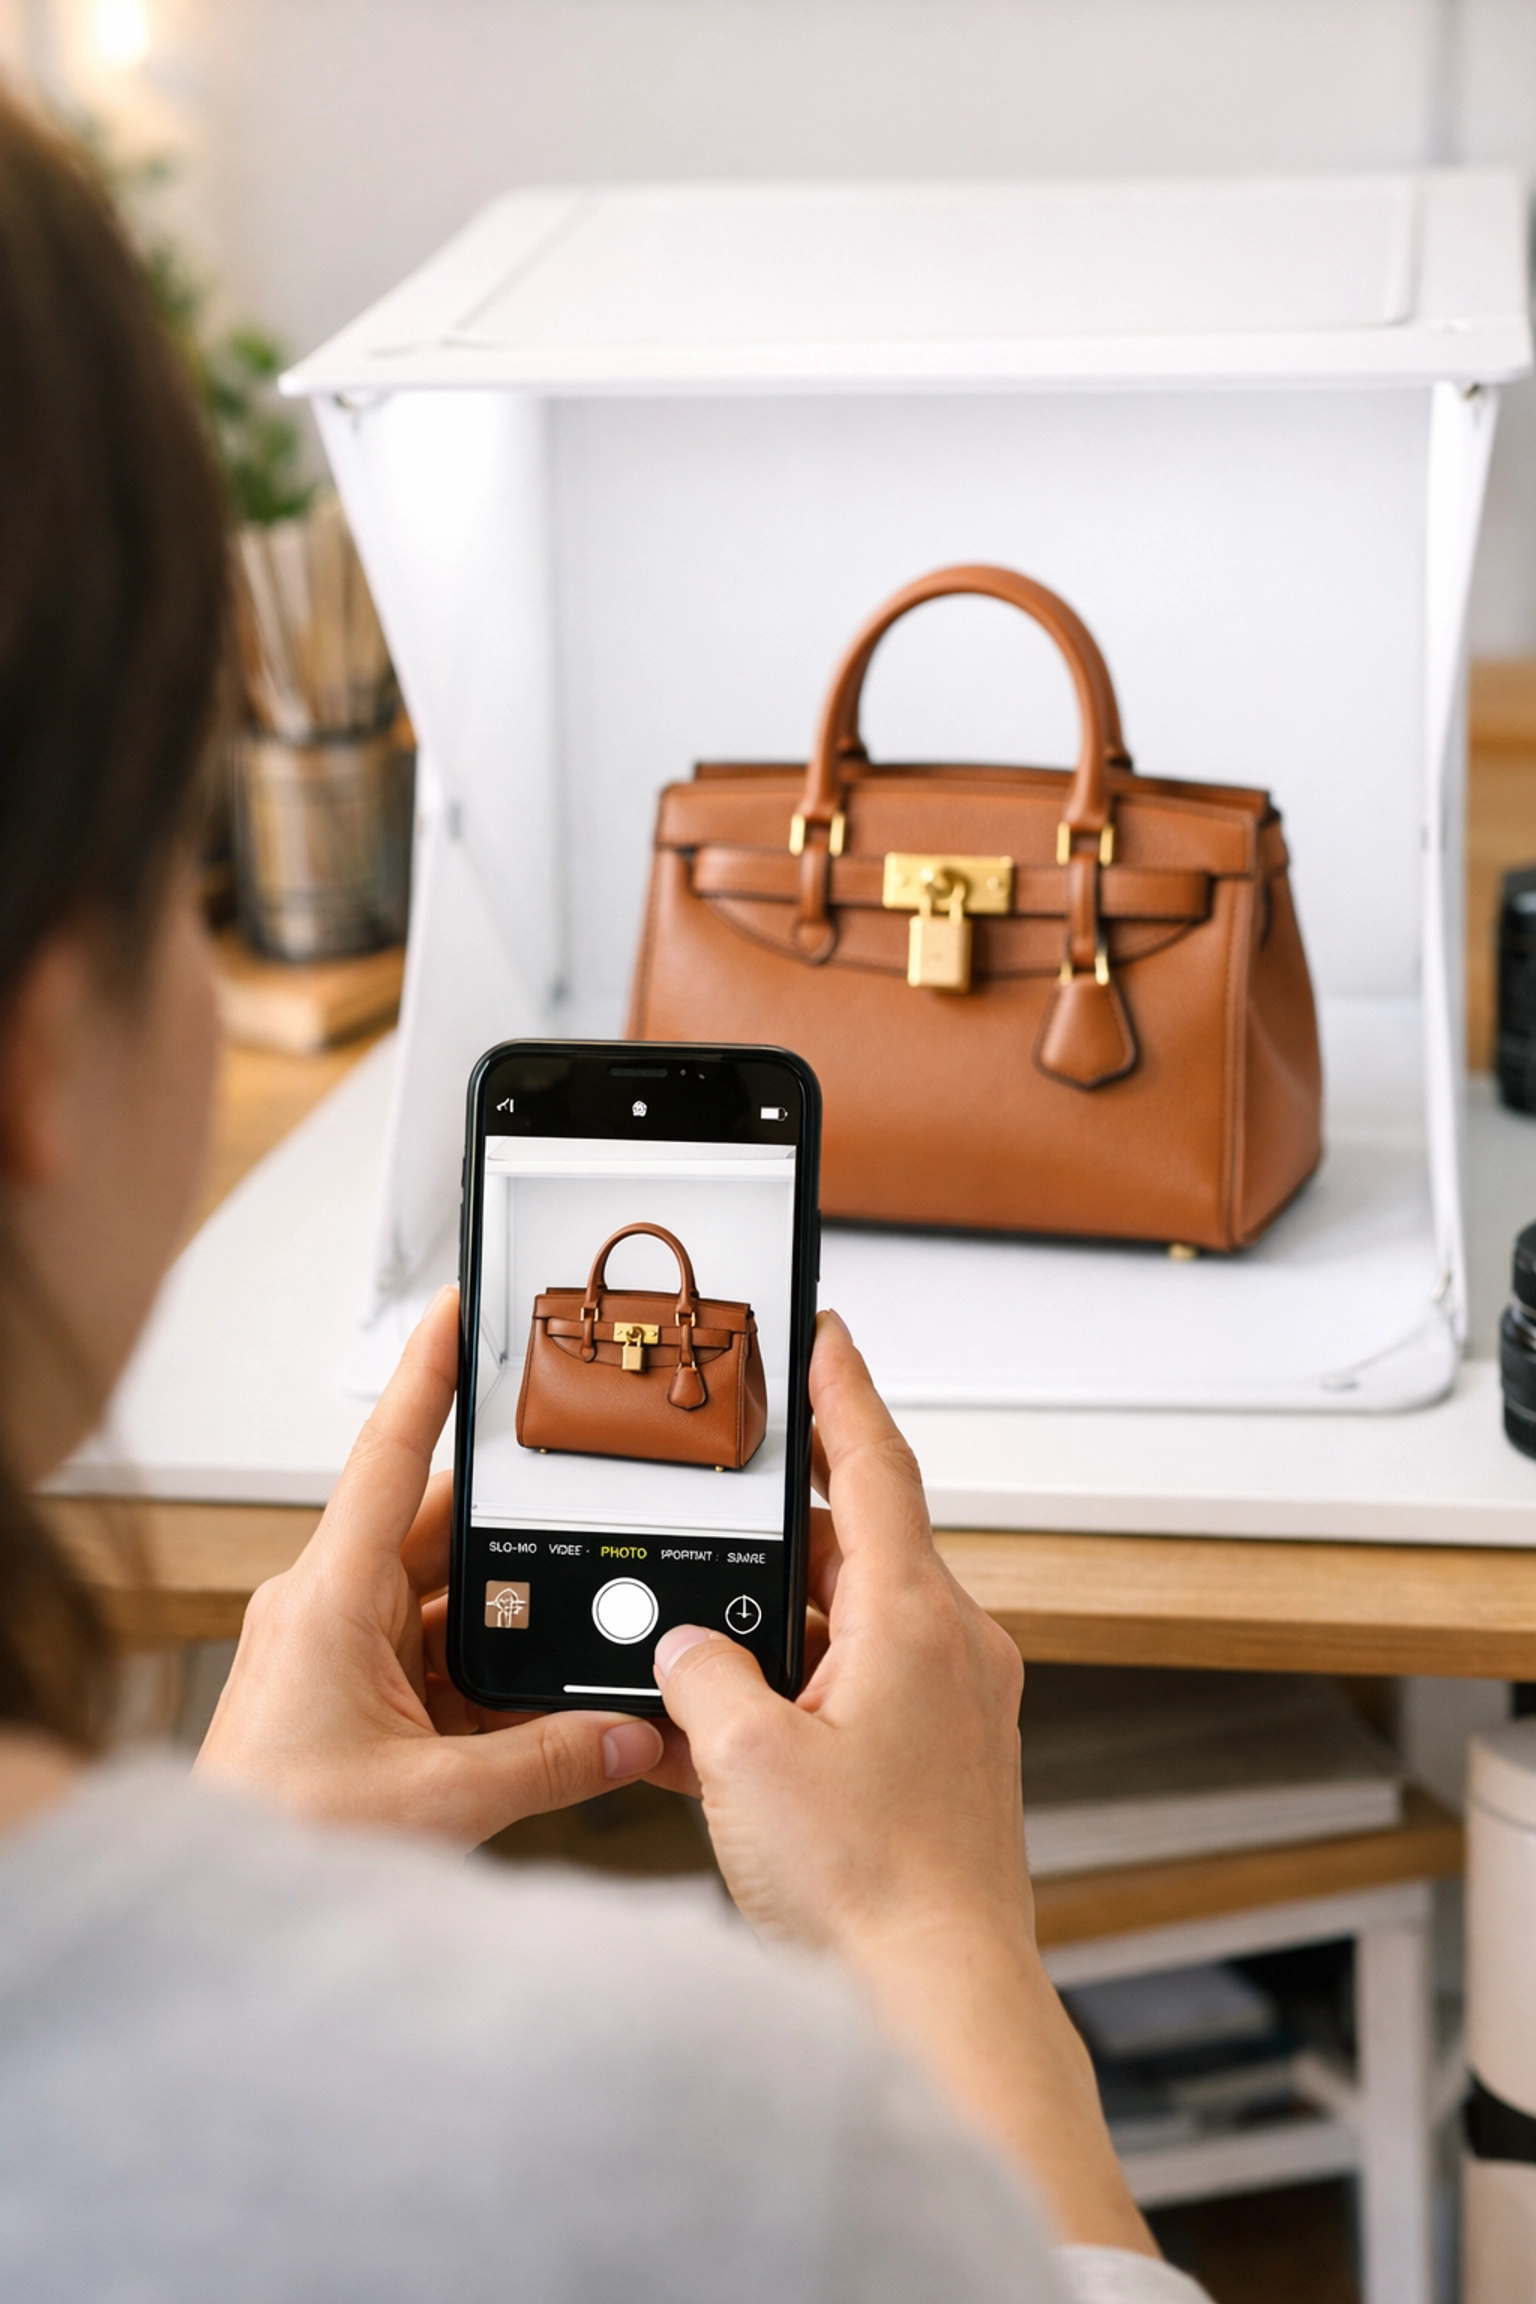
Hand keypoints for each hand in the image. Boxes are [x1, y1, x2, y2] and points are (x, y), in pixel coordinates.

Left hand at [195, 1288, 662, 1850]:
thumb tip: (629, 1734)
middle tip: (584, 1513)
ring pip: (441, 1599)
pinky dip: (486, 1672)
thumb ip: (549, 1763)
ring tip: (572, 1637)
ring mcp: (335, 1651)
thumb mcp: (437, 1801)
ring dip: (504, 1618)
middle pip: (436, 1532)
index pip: (388, 1455)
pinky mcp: (348, 1695)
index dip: (428, 1374)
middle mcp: (326, 1608)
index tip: (456, 1309)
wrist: (223, 1918)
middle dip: (514, 1534)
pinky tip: (536, 1703)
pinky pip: (432, 1655)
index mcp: (328, 1599)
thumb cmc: (280, 1841)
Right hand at [649, 1311, 1154, 2255]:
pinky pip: (853, 1696)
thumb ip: (699, 1678)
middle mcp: (948, 1649)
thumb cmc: (873, 1890)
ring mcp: (950, 1708)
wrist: (939, 2002)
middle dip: (778, 1533)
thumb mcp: (743, 1761)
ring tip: (691, 1650)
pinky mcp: (939, 1763)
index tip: (824, 1333)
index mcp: (915, 1619)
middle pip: (856, 1547)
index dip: (842, 1390)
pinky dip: (791, 1700)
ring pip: (846, 1629)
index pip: (878, 1464)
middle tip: (719, 1503)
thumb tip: (683, 1653)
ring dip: (772, 1633)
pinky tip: (716, 1738)